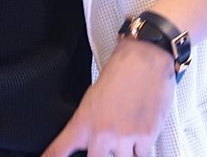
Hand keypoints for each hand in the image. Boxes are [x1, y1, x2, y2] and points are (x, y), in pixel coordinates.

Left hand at [40, 37, 174, 156]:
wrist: (144, 59)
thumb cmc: (120, 71)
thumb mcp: (93, 95)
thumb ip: (90, 121)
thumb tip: (91, 138)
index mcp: (84, 120)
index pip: (60, 149)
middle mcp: (102, 132)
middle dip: (100, 154)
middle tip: (105, 141)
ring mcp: (124, 137)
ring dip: (124, 151)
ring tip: (125, 130)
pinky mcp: (146, 137)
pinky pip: (142, 155)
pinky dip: (141, 148)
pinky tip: (139, 133)